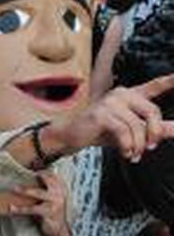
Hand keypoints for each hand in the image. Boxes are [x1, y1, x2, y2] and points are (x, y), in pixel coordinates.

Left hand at [9, 171, 71, 235]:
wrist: (59, 230)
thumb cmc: (51, 211)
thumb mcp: (50, 197)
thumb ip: (44, 187)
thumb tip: (29, 175)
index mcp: (60, 189)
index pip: (53, 175)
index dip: (43, 171)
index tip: (31, 166)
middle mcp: (59, 194)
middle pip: (49, 180)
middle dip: (39, 175)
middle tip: (24, 172)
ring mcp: (55, 203)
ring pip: (38, 193)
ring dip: (25, 190)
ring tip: (14, 188)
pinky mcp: (48, 212)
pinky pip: (32, 209)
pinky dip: (20, 209)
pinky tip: (11, 208)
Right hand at [43, 74, 173, 161]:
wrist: (72, 136)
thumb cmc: (102, 131)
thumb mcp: (133, 130)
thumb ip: (156, 129)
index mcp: (131, 96)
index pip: (154, 86)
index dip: (169, 81)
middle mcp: (122, 94)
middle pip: (153, 111)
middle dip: (155, 133)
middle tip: (150, 147)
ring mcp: (110, 102)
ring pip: (138, 126)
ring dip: (139, 145)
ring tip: (134, 154)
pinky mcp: (101, 114)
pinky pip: (124, 132)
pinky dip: (127, 146)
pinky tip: (125, 152)